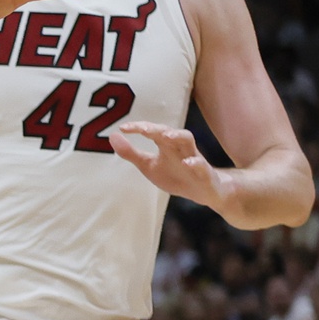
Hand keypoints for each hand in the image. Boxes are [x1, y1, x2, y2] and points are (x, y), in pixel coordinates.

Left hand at [110, 121, 225, 210]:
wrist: (204, 191)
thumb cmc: (174, 175)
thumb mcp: (148, 165)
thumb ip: (130, 153)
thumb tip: (113, 136)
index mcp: (166, 145)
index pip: (153, 131)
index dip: (139, 128)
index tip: (123, 128)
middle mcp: (181, 148)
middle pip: (170, 132)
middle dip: (158, 129)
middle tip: (144, 129)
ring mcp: (194, 159)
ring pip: (189, 142)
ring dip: (178, 137)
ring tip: (166, 136)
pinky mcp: (205, 173)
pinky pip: (202, 166)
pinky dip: (196, 163)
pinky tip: (187, 163)